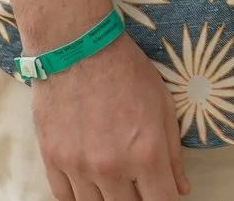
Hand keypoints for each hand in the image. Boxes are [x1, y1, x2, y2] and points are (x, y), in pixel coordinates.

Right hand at [30, 34, 190, 200]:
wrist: (77, 48)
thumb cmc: (127, 72)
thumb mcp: (164, 106)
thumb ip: (173, 154)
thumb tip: (181, 189)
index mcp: (146, 153)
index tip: (163, 194)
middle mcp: (112, 167)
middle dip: (138, 197)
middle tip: (139, 182)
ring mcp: (78, 167)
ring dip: (108, 197)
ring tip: (115, 179)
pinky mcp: (53, 160)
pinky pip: (66, 197)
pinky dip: (80, 195)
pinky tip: (90, 183)